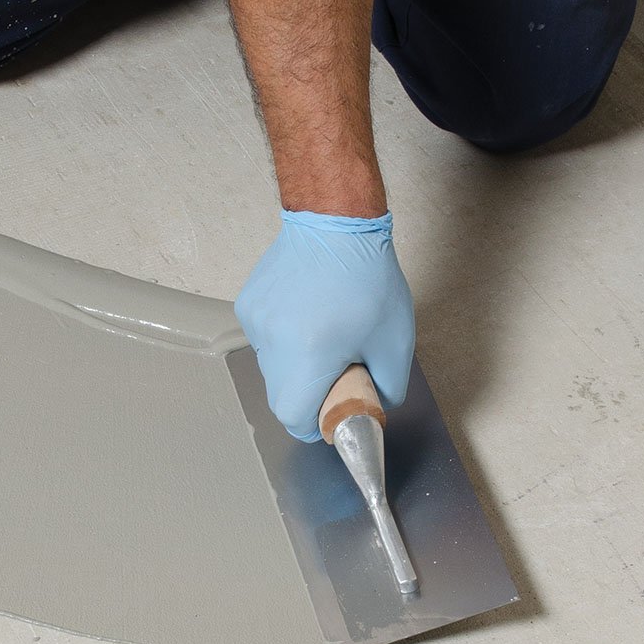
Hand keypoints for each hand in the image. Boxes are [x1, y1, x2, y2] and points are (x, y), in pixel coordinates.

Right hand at [235, 209, 414, 441]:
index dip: (315, 421)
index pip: (294, 416)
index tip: (332, 409)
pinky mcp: (247, 305)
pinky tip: (305, 312)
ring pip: (270, 367)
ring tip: (322, 333)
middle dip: (308, 392)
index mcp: (309, 355)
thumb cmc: (368, 279)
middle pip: (280, 394)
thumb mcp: (396, 341)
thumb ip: (388, 386)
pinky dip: (284, 338)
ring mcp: (255, 322)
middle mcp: (273, 341)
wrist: (335, 222)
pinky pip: (263, 339)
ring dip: (294, 364)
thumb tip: (373, 405)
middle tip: (336, 367)